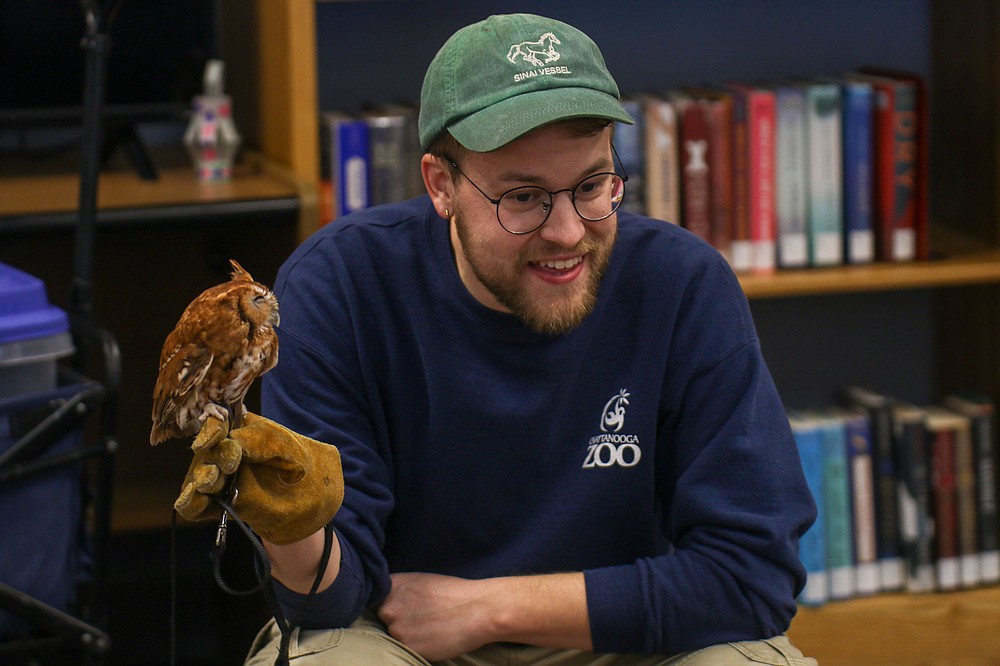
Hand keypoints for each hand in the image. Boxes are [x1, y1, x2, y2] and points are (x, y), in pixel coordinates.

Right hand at [173, 412, 343, 544]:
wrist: (314, 507)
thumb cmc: (304, 469)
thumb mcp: (287, 449)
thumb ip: (258, 443)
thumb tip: (229, 444)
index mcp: (245, 432)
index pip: (221, 424)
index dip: (213, 429)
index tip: (217, 436)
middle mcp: (227, 453)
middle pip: (207, 451)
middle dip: (209, 459)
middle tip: (217, 471)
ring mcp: (222, 479)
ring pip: (199, 476)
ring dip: (200, 480)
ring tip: (206, 484)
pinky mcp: (220, 503)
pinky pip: (199, 505)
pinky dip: (193, 503)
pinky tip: (192, 501)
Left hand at [378, 572, 591, 659]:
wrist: (478, 609)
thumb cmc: (453, 592)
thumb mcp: (421, 580)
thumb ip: (398, 589)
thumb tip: (381, 600)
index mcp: (393, 585)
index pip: (373, 597)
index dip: (384, 603)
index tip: (397, 607)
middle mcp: (390, 606)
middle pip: (381, 618)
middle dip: (395, 619)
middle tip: (419, 618)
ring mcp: (397, 628)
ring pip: (392, 635)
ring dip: (405, 634)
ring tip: (428, 628)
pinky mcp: (408, 647)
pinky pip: (404, 648)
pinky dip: (415, 645)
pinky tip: (431, 638)